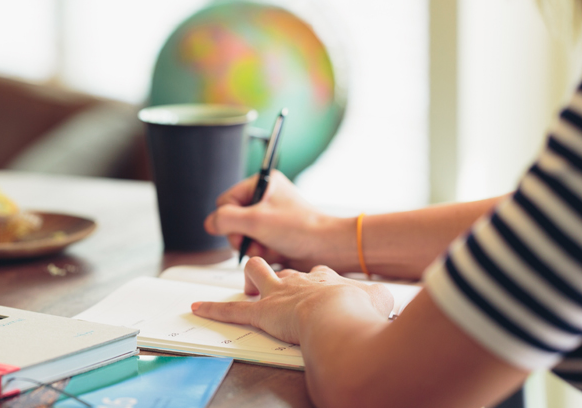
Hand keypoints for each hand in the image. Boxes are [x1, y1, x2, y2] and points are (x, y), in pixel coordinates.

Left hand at [191, 257, 392, 344]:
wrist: (340, 313)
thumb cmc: (360, 310)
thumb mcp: (379, 299)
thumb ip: (378, 299)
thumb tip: (385, 301)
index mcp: (324, 278)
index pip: (316, 273)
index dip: (317, 281)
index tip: (323, 289)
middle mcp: (298, 280)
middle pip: (283, 269)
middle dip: (279, 275)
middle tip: (283, 290)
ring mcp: (278, 294)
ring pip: (257, 274)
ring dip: (251, 282)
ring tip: (250, 290)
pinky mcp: (262, 313)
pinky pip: (232, 311)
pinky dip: (213, 309)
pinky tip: (197, 307)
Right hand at [204, 170, 354, 271]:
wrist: (326, 248)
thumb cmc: (300, 228)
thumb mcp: (256, 220)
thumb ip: (226, 220)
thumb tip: (209, 223)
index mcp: (262, 183)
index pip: (226, 200)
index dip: (229, 218)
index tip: (242, 228)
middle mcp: (265, 198)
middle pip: (232, 219)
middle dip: (241, 235)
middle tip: (254, 240)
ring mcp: (269, 217)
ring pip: (242, 234)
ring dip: (250, 245)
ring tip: (266, 247)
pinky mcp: (274, 234)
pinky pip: (254, 244)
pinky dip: (260, 251)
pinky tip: (272, 252)